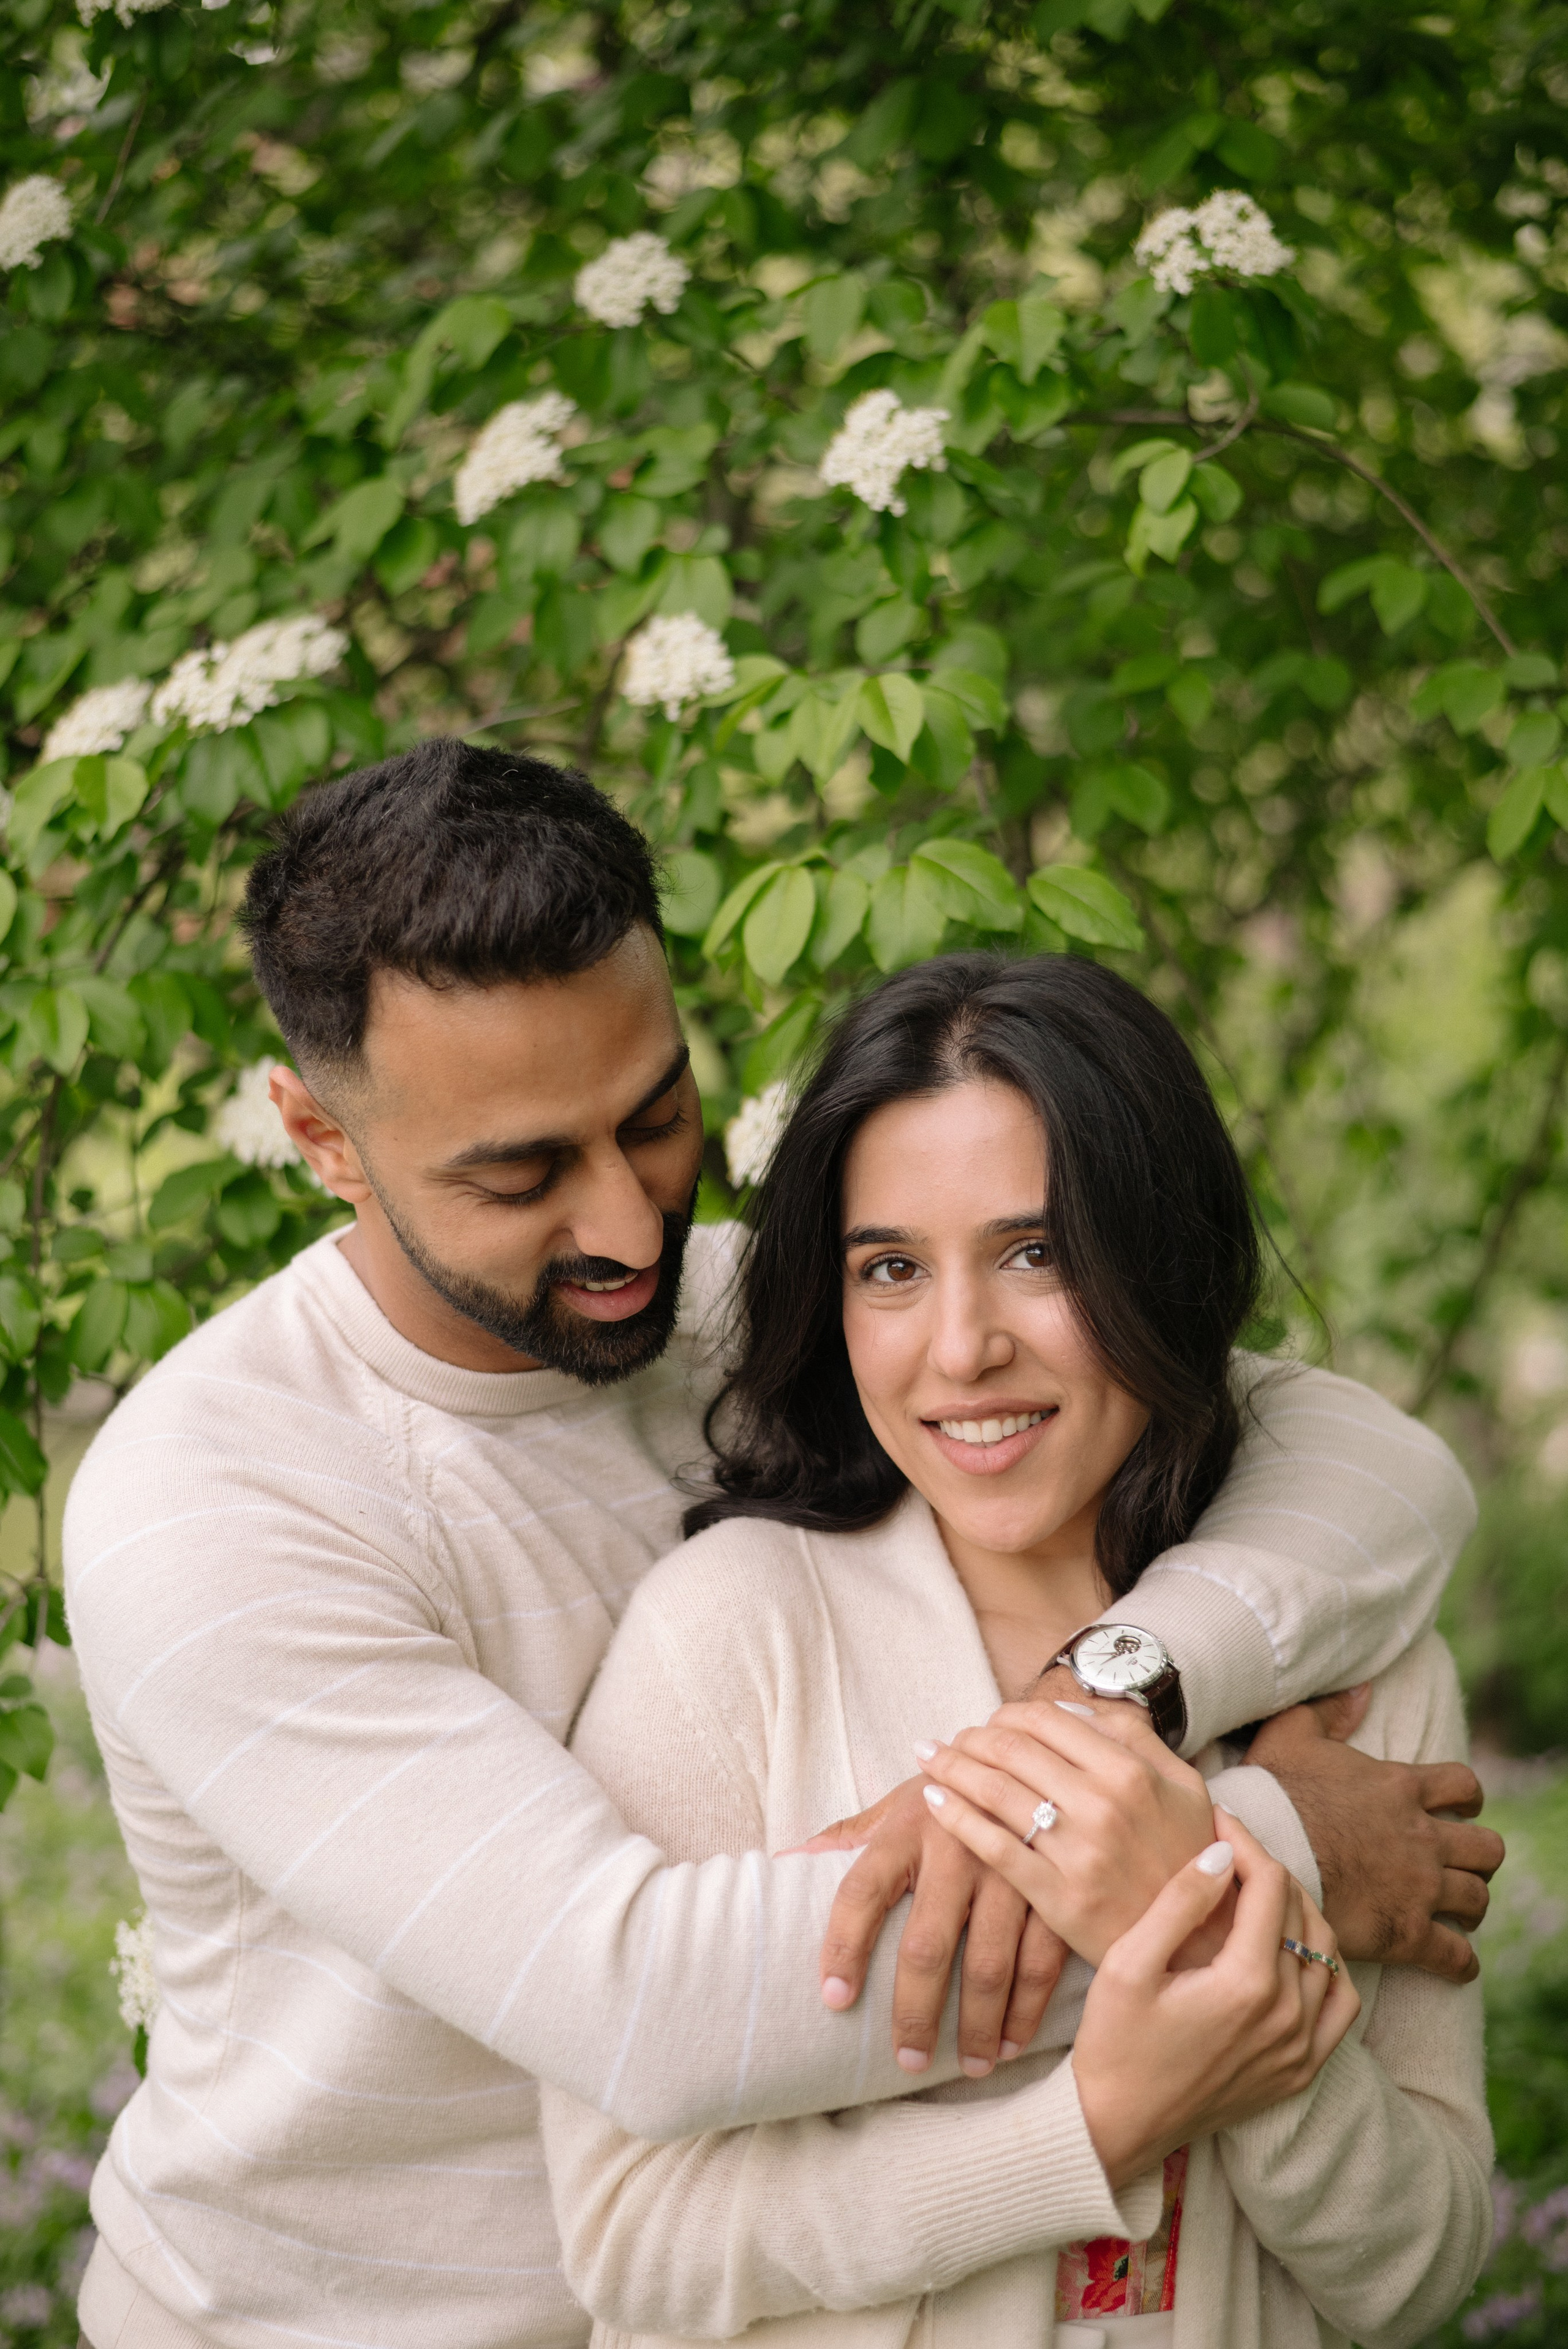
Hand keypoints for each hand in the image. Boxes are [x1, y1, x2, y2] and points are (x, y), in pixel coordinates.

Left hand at [797, 1776, 1066, 2076]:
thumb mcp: (895, 1805)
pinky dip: (1028, 2009)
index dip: (843, 1947)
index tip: (833, 2000)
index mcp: (905, 1828)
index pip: (861, 1892)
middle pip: (925, 1943)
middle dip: (915, 2010)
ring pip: (988, 1963)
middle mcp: (955, 1846)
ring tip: (970, 2065)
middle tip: (908, 2059)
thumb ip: (846, 1837)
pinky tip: (1014, 2041)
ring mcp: (1008, 1868)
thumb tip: (780, 1863)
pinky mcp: (1052, 1885)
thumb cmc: (948, 1793)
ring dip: (978, 2024)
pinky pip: (1041, 1959)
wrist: (1031, 1754)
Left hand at [917, 1695, 1215, 1964]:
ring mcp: (1077, 1852)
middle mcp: (1101, 1805)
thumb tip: (1069, 1708)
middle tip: (950, 1738)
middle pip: (1012, 1749)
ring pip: (995, 1791)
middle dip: (971, 1736)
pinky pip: (993, 1847)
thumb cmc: (1186, 1856)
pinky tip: (933, 1800)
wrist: (1197, 1943)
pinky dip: (956, 1817)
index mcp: (1130, 1771)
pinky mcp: (1057, 1897)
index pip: (1046, 1719)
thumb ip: (1132, 1737)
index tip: (990, 1721)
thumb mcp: (1184, 1785)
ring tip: (929, 1758)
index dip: (1007, 1713)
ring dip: (951, 1767)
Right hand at [1072, 1813, 1360, 2188]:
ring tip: (1258, 1893)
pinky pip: (1341, 2006)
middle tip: (1230, 1850)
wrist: (1117, 2126)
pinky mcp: (1300, 2071)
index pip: (1269, 1886)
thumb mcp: (1129, 1964)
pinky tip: (1291, 1950)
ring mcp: (1300, 2048)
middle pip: (1302, 1913)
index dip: (1245, 1841)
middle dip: (1268, 1870)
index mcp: (1247, 1985)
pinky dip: (1327, 1968)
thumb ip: (1180, 1903)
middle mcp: (1287, 2017)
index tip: (1216, 1819)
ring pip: (1328, 1954)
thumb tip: (1221, 1852)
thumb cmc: (1112, 2043)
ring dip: (1300, 1912)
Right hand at [1247, 1688, 1504, 1982]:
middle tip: (1457, 1864)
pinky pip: (1457, 1956)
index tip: (1461, 1808)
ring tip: (1456, 1912)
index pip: (1464, 1786)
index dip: (1469, 1798)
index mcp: (1400, 1788)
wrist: (1261, 1854)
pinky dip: (1461, 1962)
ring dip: (1470, 1904)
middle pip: (1486, 1848)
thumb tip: (1362, 1689)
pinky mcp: (1407, 1933)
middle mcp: (1421, 1837)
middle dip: (1478, 1857)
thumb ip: (1330, 1710)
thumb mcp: (1291, 1733)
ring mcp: (1419, 1887)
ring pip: (1477, 1898)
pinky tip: (1455, 1964)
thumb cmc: (1270, 1793)